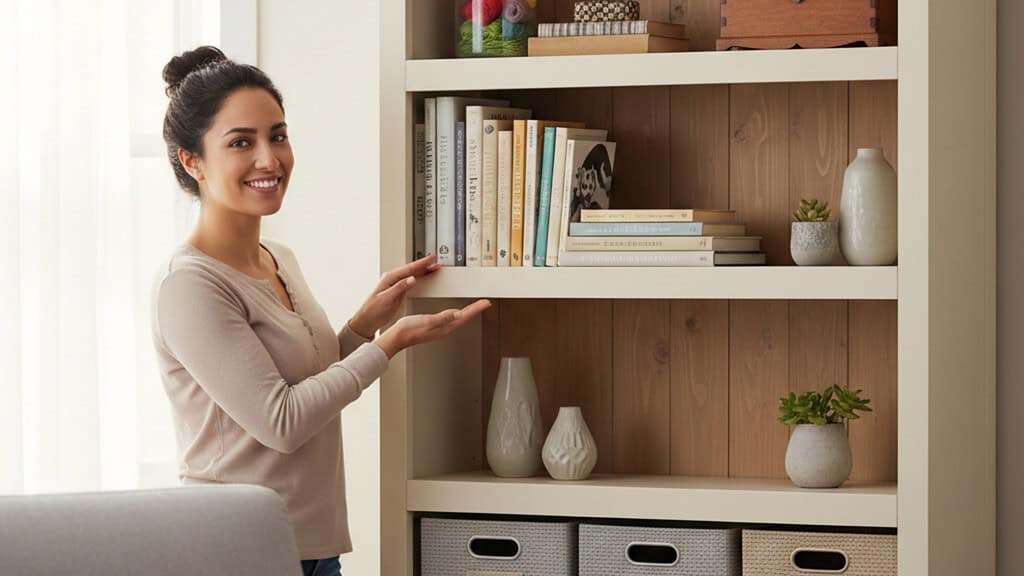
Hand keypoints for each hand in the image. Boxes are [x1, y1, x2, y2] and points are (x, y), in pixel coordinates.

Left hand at [348, 253, 440, 337]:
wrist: (367, 320)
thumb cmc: (372, 310)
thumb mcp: (386, 298)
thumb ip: (399, 288)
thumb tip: (412, 279)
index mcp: (389, 278)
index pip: (409, 268)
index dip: (421, 263)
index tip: (431, 258)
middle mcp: (393, 280)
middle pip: (412, 270)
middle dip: (424, 265)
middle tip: (435, 260)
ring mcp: (396, 285)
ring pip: (412, 275)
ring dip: (423, 271)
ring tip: (433, 268)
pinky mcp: (398, 292)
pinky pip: (411, 283)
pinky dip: (420, 279)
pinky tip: (424, 278)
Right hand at [375, 299, 491, 357]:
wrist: (396, 337)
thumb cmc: (409, 330)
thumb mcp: (427, 321)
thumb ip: (442, 318)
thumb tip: (457, 314)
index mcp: (444, 327)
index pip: (465, 316)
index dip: (476, 308)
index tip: (486, 302)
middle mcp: (444, 329)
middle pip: (464, 318)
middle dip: (474, 310)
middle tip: (484, 303)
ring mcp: (439, 329)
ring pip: (458, 319)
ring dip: (467, 312)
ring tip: (474, 306)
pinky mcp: (433, 327)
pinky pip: (449, 319)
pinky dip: (455, 313)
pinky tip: (453, 312)